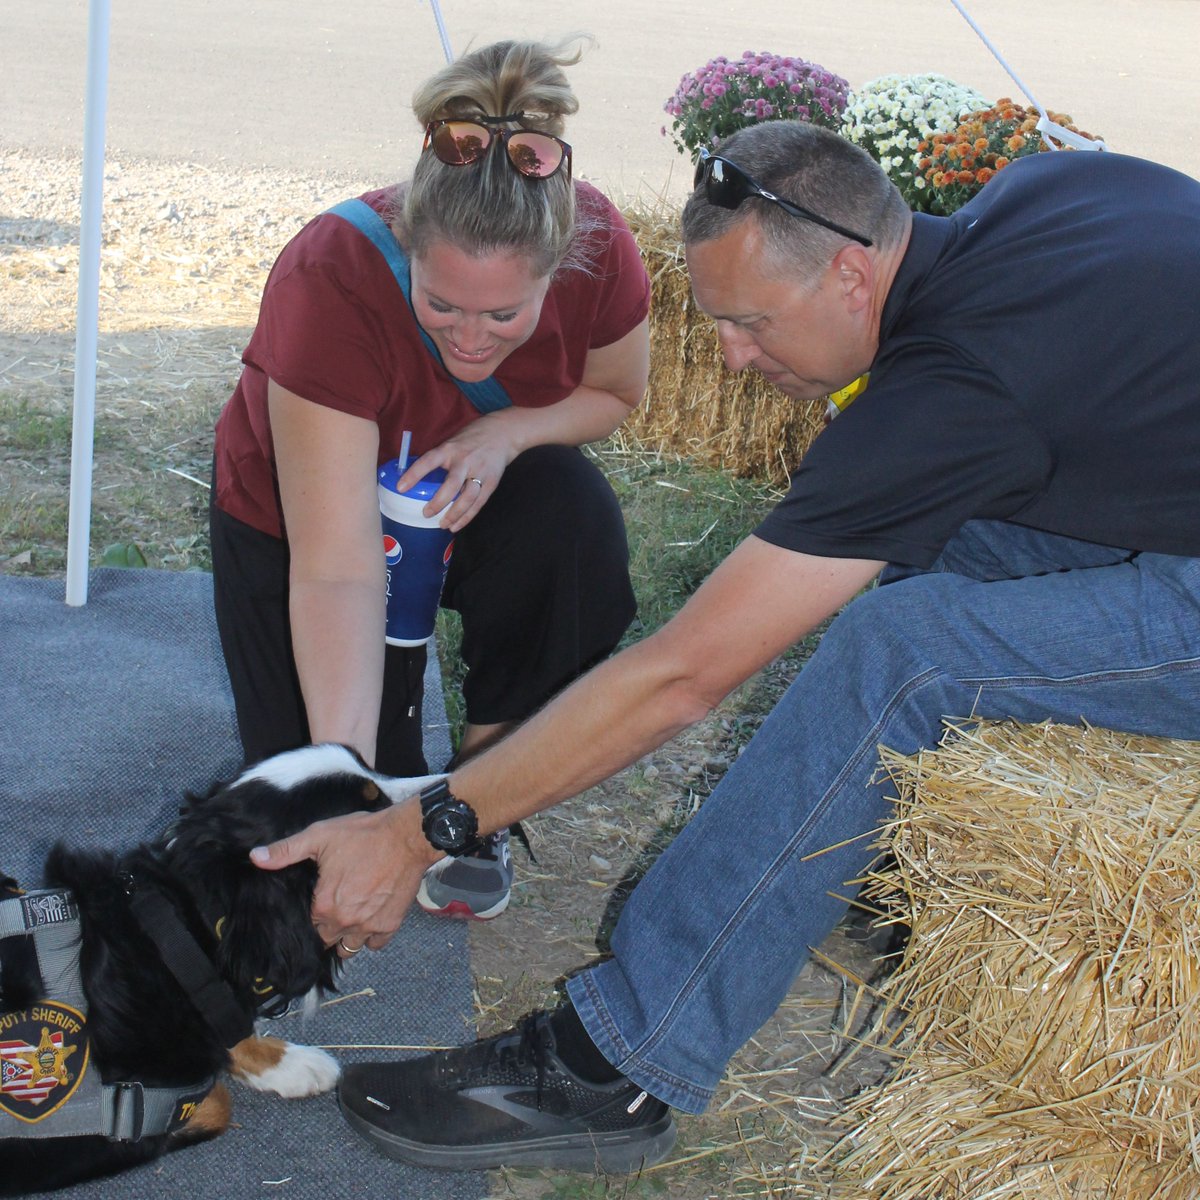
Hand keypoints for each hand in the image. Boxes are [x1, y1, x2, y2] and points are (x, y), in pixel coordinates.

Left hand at [249, 801, 434, 955]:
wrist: (407, 837)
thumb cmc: (364, 835)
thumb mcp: (320, 836)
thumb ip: (286, 850)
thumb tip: (256, 857)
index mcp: (325, 905)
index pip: (310, 924)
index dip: (314, 912)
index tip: (322, 899)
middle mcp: (345, 922)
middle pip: (327, 939)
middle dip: (328, 927)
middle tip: (336, 905)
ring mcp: (369, 926)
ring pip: (350, 948)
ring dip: (347, 936)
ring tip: (351, 915)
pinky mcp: (390, 924)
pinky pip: (375, 944)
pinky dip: (371, 936)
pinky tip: (370, 918)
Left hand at [396, 415, 518, 531]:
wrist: (503, 433)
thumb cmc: (472, 437)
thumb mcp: (453, 441)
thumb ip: (440, 457)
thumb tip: (418, 476)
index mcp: (450, 449)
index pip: (428, 461)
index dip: (414, 474)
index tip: (401, 487)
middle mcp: (465, 461)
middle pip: (451, 485)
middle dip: (438, 502)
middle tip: (426, 514)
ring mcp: (480, 472)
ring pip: (467, 498)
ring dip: (454, 514)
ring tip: (442, 524)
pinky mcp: (491, 482)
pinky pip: (478, 504)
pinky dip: (467, 517)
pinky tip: (456, 525)